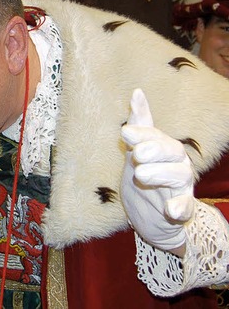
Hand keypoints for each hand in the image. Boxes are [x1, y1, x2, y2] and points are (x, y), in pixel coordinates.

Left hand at [121, 88, 194, 251]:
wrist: (151, 218)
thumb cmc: (145, 179)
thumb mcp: (136, 151)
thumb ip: (140, 125)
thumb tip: (137, 92)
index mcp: (165, 149)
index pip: (156, 136)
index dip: (142, 133)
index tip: (125, 132)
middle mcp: (176, 165)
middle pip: (172, 152)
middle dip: (154, 149)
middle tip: (137, 154)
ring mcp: (180, 188)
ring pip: (180, 176)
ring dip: (161, 174)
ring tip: (141, 175)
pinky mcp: (181, 210)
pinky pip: (186, 207)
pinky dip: (180, 208)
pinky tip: (171, 210)